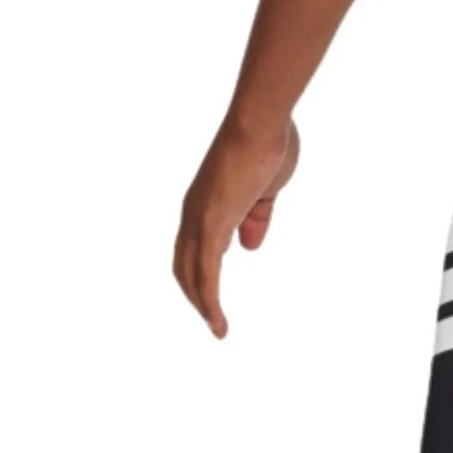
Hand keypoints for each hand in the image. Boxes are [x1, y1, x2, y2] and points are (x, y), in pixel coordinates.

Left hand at [173, 116, 300, 338]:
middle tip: (213, 321)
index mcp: (206, 202)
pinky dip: (209, 301)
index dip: (201, 273)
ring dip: (203, 306)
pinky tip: (217, 322)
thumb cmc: (267, 144)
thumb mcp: (264, 192)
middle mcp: (195, 212)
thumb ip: (256, 219)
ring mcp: (200, 219)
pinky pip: (207, 273)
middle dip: (196, 295)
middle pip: (185, 265)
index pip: (194, 247)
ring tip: (217, 330)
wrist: (260, 122)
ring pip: (192, 274)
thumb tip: (249, 246)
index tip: (212, 296)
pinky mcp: (211, 226)